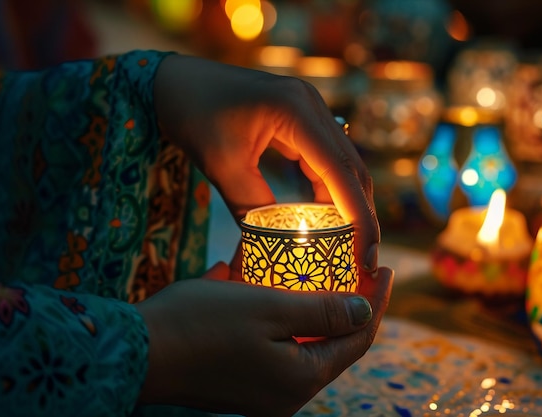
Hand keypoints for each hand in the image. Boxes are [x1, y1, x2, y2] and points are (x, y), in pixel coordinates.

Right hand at [135, 262, 393, 416]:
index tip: (384, 268)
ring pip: (298, 340)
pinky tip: (260, 282)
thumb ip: (322, 313)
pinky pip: (269, 342)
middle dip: (341, 302)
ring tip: (308, 268)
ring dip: (304, 304)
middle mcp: (283, 394)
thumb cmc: (201, 325)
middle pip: (329, 343)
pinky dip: (274, 313)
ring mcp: (258, 391)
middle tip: (351, 266)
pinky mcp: (237, 380)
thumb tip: (364, 312)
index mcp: (298, 381)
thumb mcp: (269, 309)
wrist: (132, 352)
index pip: (355, 340)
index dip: (374, 303)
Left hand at [154, 54, 379, 273]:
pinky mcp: (301, 119)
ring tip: (349, 245)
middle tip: (364, 259)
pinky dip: (328, 190)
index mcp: (295, 111)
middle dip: (362, 215)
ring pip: (342, 164)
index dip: (359, 216)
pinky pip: (324, 159)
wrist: (175, 83)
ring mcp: (309, 109)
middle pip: (351, 167)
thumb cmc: (193, 115)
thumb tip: (280, 246)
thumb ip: (252, 207)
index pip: (340, 171)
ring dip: (348, 204)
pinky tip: (325, 218)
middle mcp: (311, 105)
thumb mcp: (221, 166)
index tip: (365, 255)